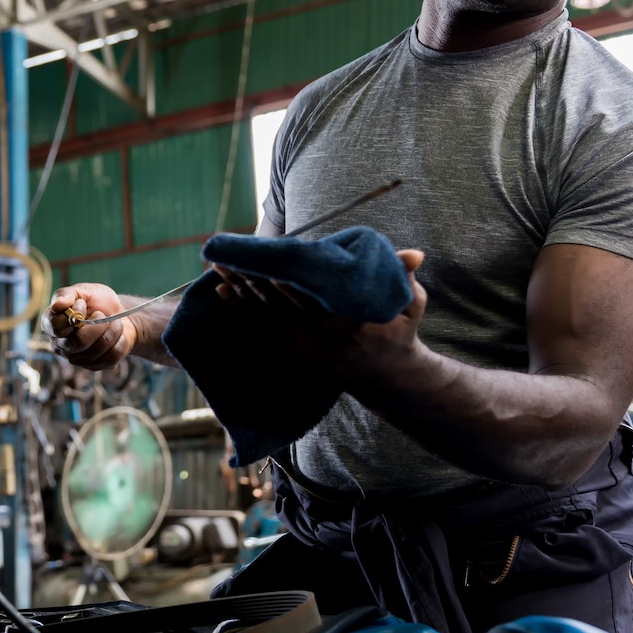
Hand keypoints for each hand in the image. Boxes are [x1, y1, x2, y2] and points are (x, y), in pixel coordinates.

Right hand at [47, 282, 136, 370]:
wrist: (120, 314)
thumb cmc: (97, 301)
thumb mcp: (82, 290)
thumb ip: (66, 294)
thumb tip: (57, 305)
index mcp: (52, 326)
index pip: (56, 327)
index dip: (73, 315)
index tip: (83, 303)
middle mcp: (61, 345)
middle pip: (78, 342)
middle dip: (97, 325)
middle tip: (101, 313)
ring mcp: (77, 359)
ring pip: (97, 350)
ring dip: (111, 331)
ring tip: (113, 321)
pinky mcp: (94, 367)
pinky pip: (111, 357)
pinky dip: (119, 341)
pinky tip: (117, 335)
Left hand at [211, 249, 430, 389]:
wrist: (387, 378)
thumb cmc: (399, 332)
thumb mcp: (410, 305)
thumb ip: (406, 278)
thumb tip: (415, 254)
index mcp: (349, 328)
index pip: (312, 306)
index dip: (289, 289)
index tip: (268, 269)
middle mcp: (322, 342)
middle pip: (280, 310)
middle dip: (253, 284)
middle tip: (229, 260)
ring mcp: (304, 351)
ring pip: (264, 319)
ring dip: (239, 293)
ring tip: (217, 269)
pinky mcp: (293, 355)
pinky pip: (258, 332)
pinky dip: (238, 312)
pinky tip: (222, 292)